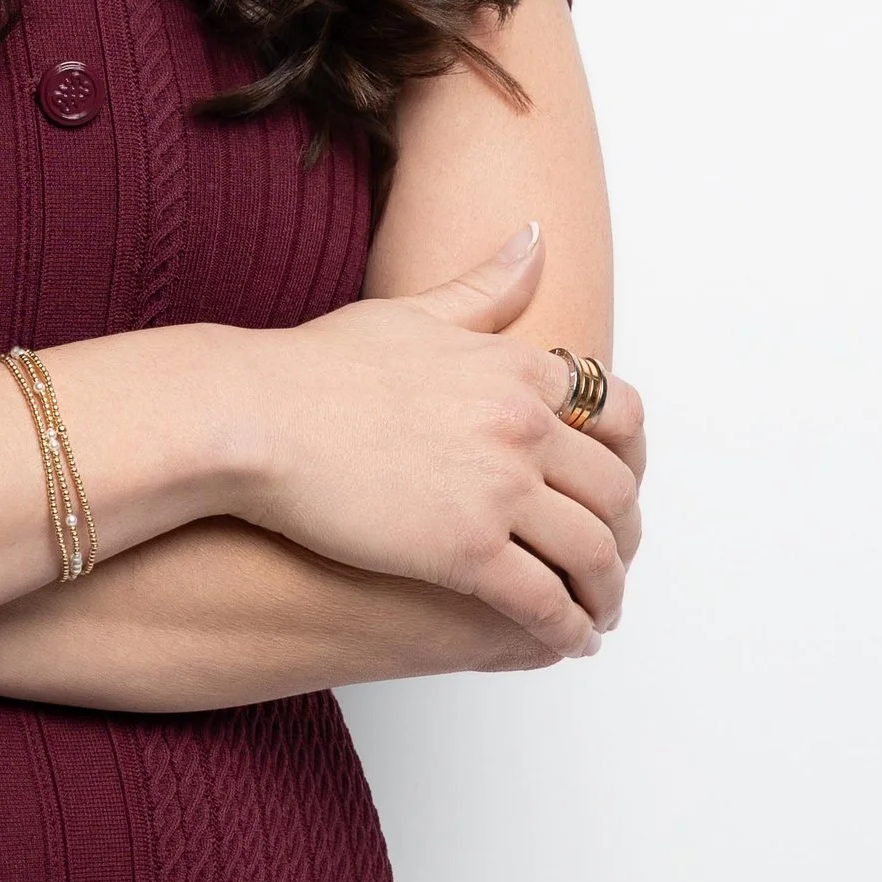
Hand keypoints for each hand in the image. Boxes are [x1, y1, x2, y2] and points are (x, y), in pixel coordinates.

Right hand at [231, 225, 643, 654]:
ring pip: (592, 552)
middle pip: (616, 493)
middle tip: (614, 565)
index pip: (619, 417)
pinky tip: (567, 642)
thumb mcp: (409, 312)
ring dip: (604, 592)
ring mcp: (499, 490)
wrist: (251, 417)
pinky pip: (544, 602)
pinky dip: (567, 628)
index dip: (630, 462)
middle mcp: (524, 427)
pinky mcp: (465, 551)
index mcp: (516, 370)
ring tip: (597, 615)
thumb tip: (536, 239)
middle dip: (624, 536)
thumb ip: (483, 287)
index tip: (620, 491)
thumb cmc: (311, 367)